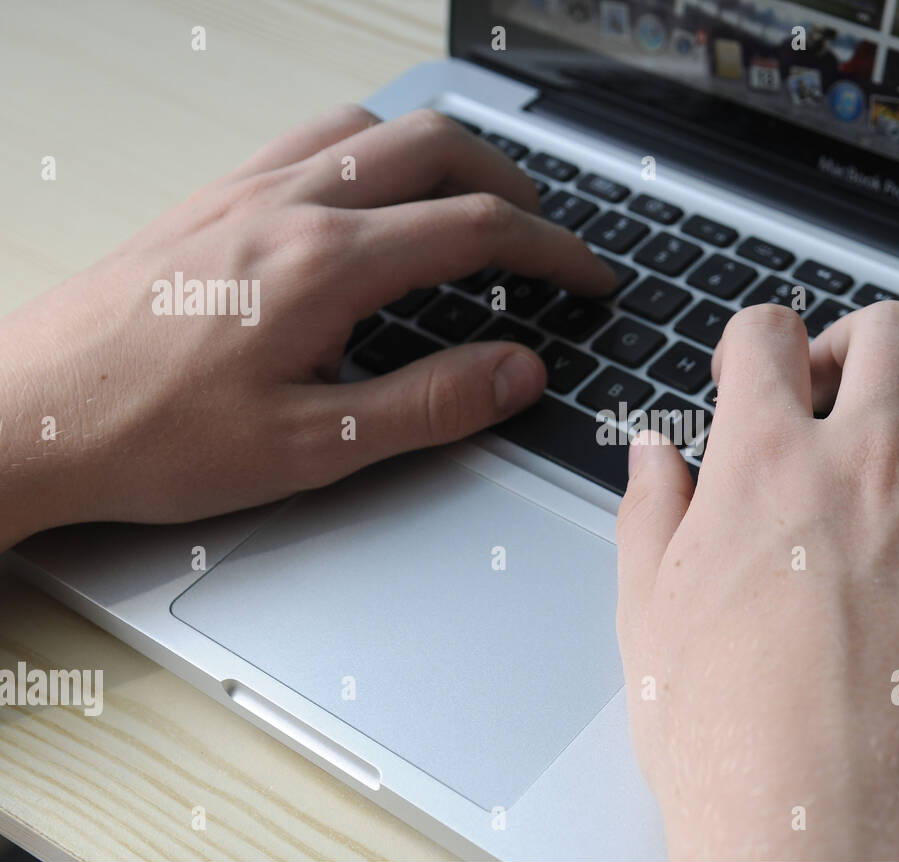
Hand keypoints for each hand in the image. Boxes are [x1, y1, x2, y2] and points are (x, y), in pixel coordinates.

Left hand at [0, 105, 613, 547]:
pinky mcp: (210, 198)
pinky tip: (369, 194)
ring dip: (441, 154)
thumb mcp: (313, 445)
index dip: (554, 250)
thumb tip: (519, 370)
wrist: (27, 416)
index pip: (478, 229)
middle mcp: (289, 205)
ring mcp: (244, 190)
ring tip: (470, 202)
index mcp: (327, 265)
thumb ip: (431, 403)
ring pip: (373, 127)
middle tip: (544, 235)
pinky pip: (311, 137)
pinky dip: (371, 150)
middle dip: (511, 185)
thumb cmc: (151, 436)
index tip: (589, 275)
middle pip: (436, 150)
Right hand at [616, 303, 898, 860]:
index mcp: (770, 468)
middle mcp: (876, 471)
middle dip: (862, 341)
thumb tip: (655, 457)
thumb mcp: (650, 622)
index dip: (755, 339)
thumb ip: (650, 517)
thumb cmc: (737, 752)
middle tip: (847, 384)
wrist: (834, 846)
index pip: (765, 335)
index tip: (758, 370)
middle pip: (892, 333)